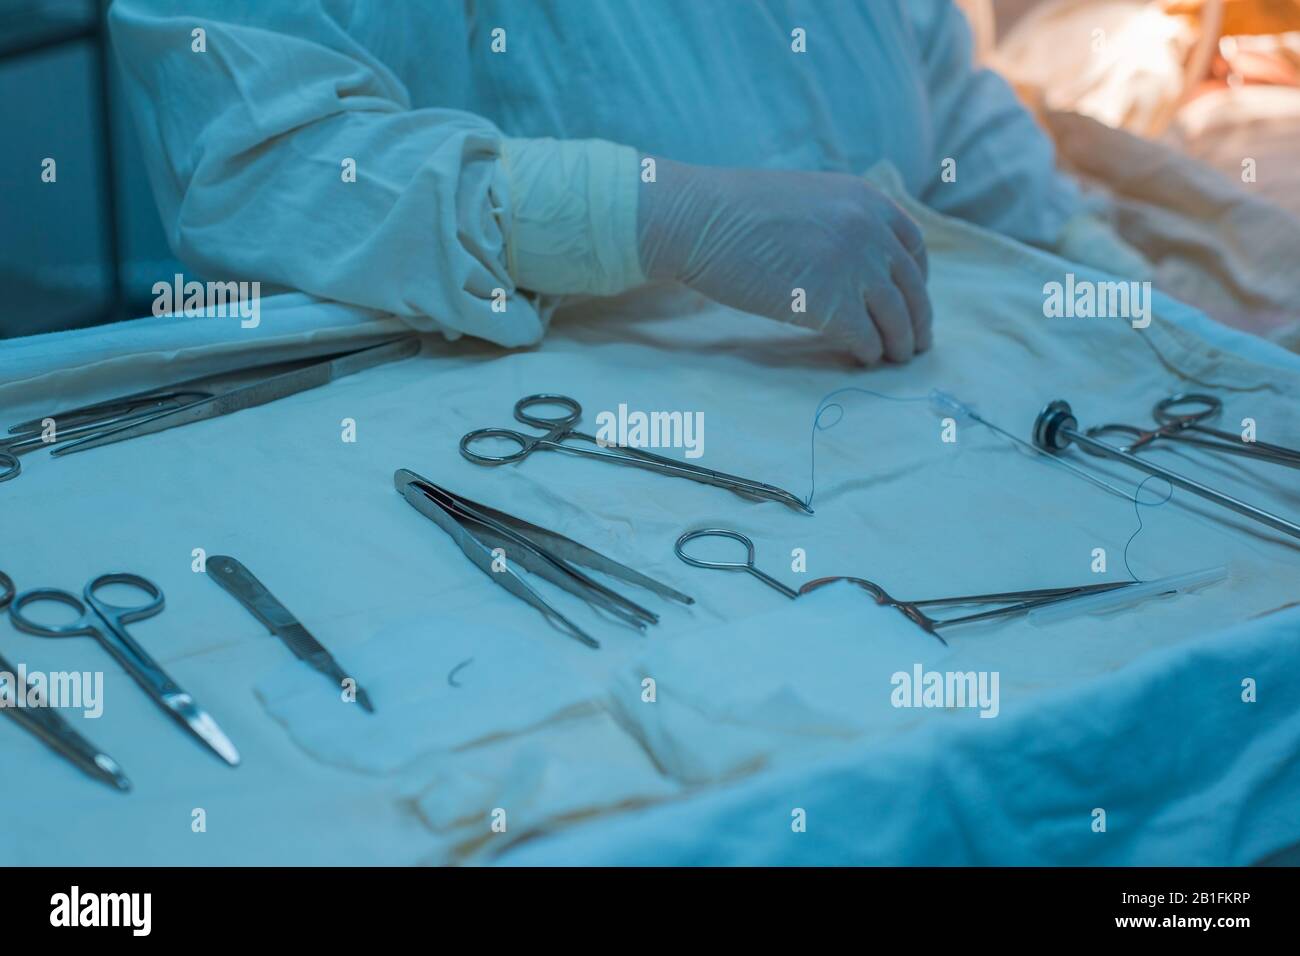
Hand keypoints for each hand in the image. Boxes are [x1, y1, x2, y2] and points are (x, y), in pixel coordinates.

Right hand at [637, 158, 932, 362]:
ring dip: (899, 343)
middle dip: (918, 319)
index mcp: (866, 201)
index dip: (917, 279)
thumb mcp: (806, 200)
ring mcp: (854, 267)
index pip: (912, 246)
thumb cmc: (735, 212)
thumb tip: (849, 260)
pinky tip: (862, 359)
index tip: (911, 298)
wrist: (701, 219)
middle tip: (915, 342)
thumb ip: (837, 223)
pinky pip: (866, 337)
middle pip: (911, 286)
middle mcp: (870, 231)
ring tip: (894, 359)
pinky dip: (869, 352)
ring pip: (896, 317)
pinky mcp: (832, 303)